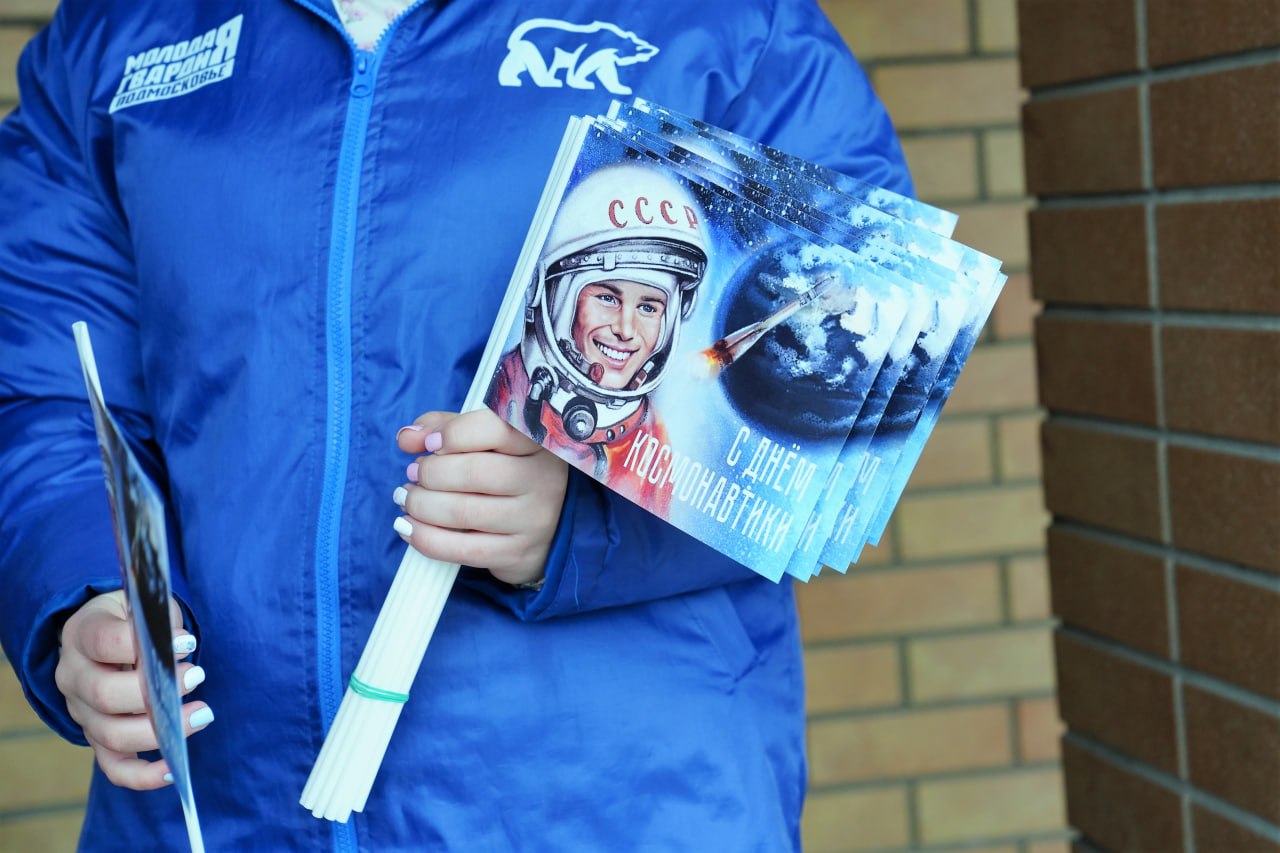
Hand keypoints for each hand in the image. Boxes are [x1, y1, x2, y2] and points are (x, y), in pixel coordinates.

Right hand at [54, 590, 211, 789]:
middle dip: (157, 692)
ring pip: (111, 734)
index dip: (146, 645)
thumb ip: (157, 621)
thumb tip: (178, 646)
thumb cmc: (133, 619)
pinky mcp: (96, 737)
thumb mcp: (142, 606)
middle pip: (105, 695)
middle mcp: (73, 676)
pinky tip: (173, 769)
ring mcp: (82, 712)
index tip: (187, 642)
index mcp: (81, 634)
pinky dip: (142, 775)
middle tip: (197, 676)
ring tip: (202, 713)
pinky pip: (112, 767)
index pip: (103, 642)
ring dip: (160, 731)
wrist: (107, 633)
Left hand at [394, 408, 568, 586]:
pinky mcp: (518, 553)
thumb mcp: (481, 440)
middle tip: (413, 473)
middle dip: (430, 473)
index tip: (430, 443)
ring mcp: (534, 520)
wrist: (540, 527)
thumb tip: (408, 438)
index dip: (455, 433)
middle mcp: (543, 479)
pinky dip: (425, 538)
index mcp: (539, 443)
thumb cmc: (503, 473)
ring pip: (463, 512)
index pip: (498, 429)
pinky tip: (409, 527)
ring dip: (421, 505)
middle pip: (474, 472)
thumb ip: (444, 427)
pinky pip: (462, 549)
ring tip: (406, 498)